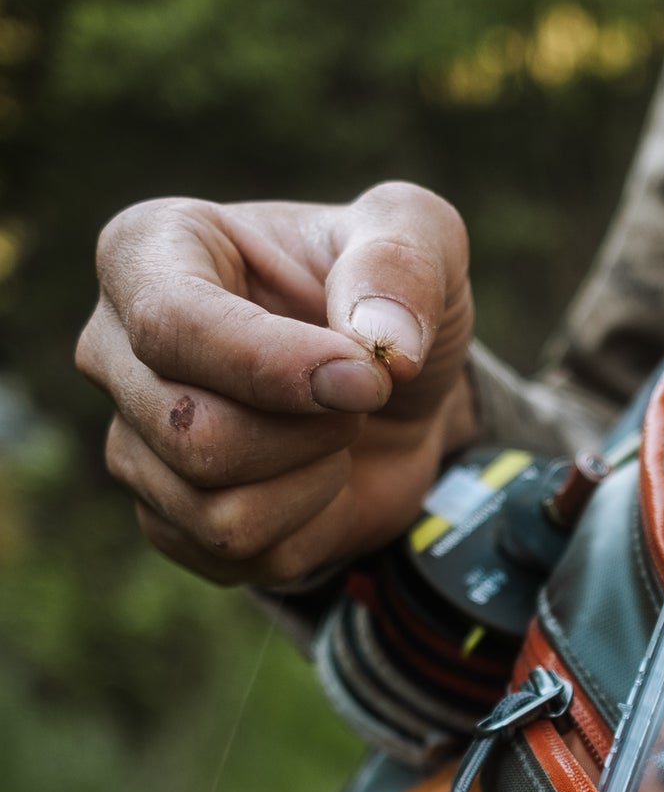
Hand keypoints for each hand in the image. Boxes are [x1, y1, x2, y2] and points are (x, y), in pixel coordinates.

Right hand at [76, 181, 477, 588]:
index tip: (365, 378)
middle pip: (189, 433)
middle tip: (361, 397)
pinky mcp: (166, 518)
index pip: (169, 324)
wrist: (396, 394)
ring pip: (214, 511)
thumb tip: (381, 344)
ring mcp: (132, 440)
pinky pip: (238, 555)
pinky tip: (319, 481)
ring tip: (337, 435)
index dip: (274, 367)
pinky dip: (309, 529)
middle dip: (310, 432)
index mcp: (149, 250)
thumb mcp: (421, 236)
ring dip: (314, 482)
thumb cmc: (387, 299)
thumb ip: (404, 259)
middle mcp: (114, 347)